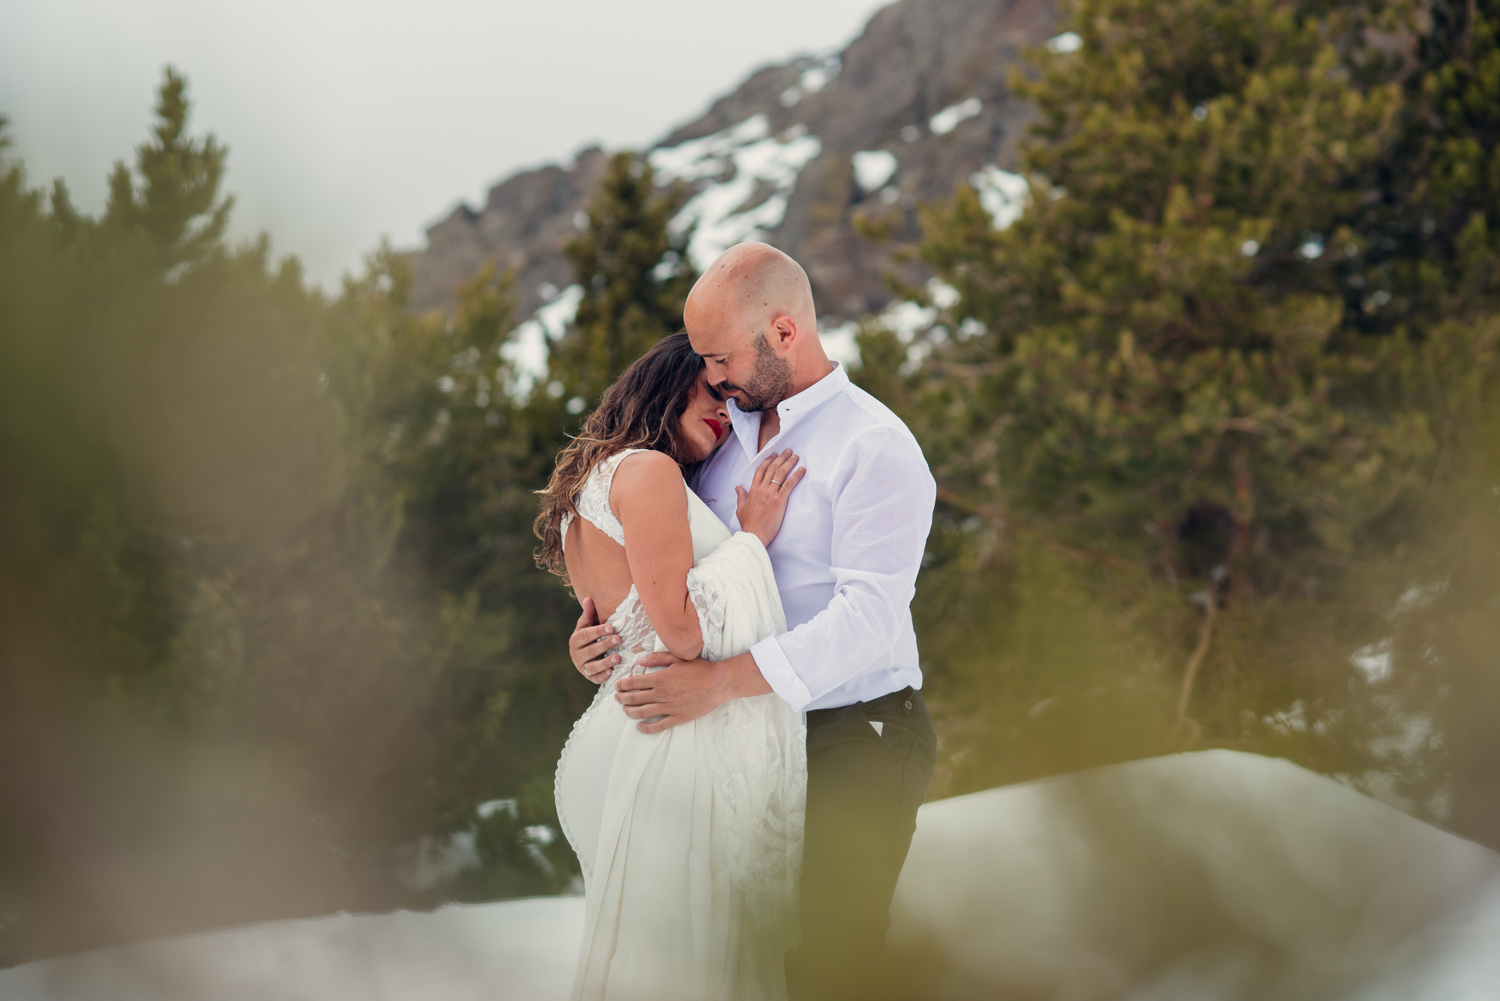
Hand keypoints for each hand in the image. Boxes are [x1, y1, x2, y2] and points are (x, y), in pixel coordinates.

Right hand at [569, 597, 621, 683]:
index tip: (612, 627)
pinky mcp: (590, 677)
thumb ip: (589, 613)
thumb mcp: (588, 625)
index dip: (598, 631)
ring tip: (618, 657)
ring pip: (592, 667)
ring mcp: (582, 667)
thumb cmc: (591, 636)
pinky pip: (595, 679)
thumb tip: (589, 599)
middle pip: (590, 650)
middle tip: (619, 639)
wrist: (591, 654)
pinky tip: (612, 672)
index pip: (586, 635)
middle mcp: (576, 655)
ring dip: (605, 662)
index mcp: (575, 640)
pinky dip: (603, 676)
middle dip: (604, 645)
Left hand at [614, 652, 728, 733]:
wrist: (718, 683)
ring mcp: (669, 708)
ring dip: (630, 711)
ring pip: (643, 712)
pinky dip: (646, 728)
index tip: (617, 686)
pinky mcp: (678, 718)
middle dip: (622, 698)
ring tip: (625, 710)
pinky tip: (639, 727)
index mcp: (660, 679)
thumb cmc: (699, 669)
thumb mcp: (678, 658)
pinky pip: (658, 726)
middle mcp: (662, 694)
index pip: (634, 683)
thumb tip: (639, 660)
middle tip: (617, 698)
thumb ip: (657, 658)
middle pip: (635, 698)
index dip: (622, 685)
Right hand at [735, 449, 806, 546]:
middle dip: (781, 457)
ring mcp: (771, 494)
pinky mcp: (780, 500)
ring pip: (781, 473)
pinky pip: (790, 484)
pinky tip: (802, 469)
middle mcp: (762, 489)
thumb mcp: (740, 509)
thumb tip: (738, 487)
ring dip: (789, 462)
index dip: (768, 460)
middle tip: (788, 450)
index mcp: (753, 490)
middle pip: (772, 468)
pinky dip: (797, 475)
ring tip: (796, 456)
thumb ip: (740, 496)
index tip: (774, 454)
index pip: (761, 470)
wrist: (754, 535)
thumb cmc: (749, 524)